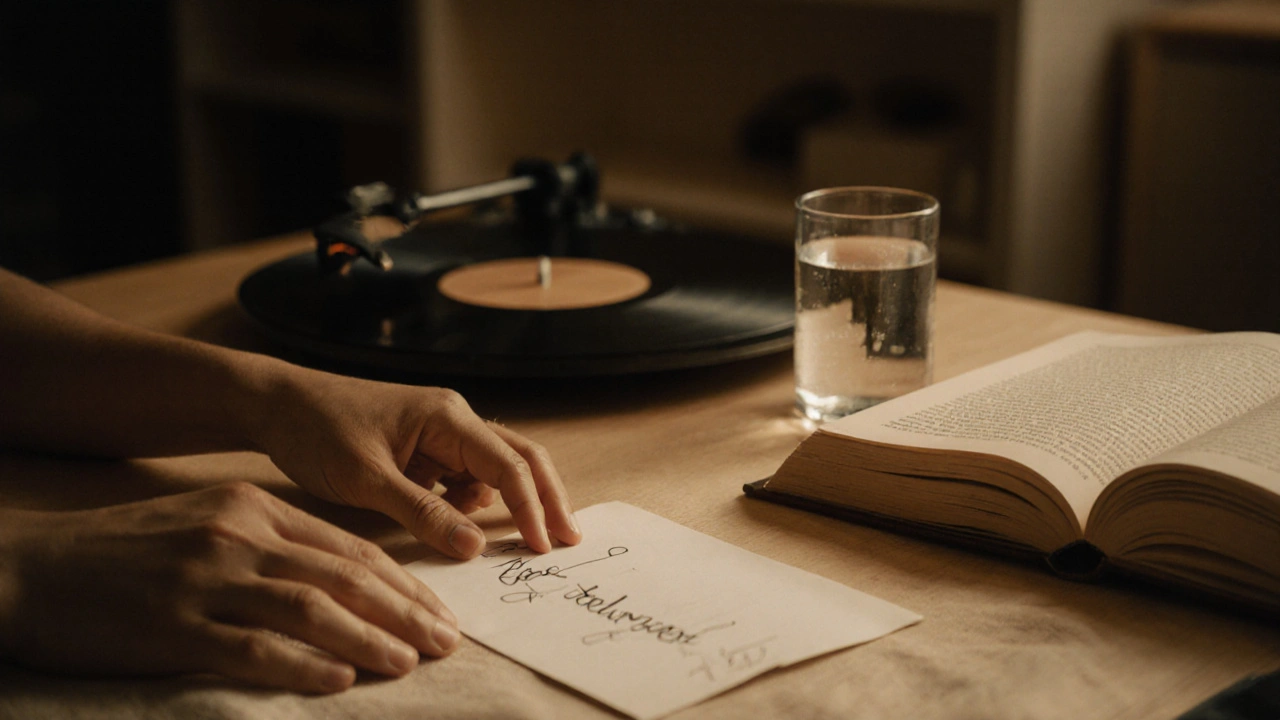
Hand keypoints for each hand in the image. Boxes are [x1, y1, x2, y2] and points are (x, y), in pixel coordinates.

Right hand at [0, 483, 458, 692]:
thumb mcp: (208, 524)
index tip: (437, 609)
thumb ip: (272, 544)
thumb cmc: (127, 551)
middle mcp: (237, 537)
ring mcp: (206, 581)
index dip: (400, 582)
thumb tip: (342, 584)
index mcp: (252, 508)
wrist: (34, 567)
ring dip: (370, 637)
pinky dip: (303, 665)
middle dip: (404, 610)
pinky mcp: (175, 627)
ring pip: (310, 608)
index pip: (346, 548)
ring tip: (410, 662)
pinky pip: (253, 648)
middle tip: (448, 640)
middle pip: (342, 576)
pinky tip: (342, 678)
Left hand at [256, 371, 581, 558]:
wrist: (278, 404)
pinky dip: (473, 503)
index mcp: (447, 417)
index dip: (532, 508)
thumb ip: (422, 512)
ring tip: (521, 541)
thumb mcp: (366, 479)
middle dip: (547, 499)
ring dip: (510, 503)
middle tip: (569, 540)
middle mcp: (453, 419)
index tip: (545, 547)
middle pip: (521, 458)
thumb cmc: (318, 429)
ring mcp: (441, 432)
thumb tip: (475, 546)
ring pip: (495, 469)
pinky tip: (462, 524)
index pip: (509, 464)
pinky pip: (464, 477)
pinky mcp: (425, 448)